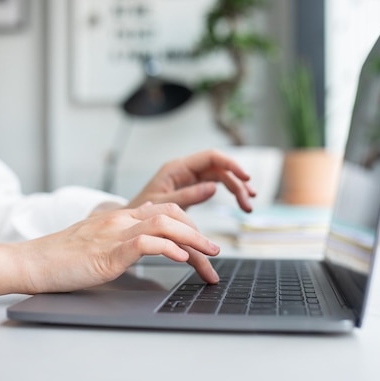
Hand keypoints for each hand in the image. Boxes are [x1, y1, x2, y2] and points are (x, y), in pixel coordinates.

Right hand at [20, 202, 220, 293]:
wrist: (32, 261)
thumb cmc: (62, 257)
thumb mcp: (99, 242)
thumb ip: (122, 237)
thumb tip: (148, 238)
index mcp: (120, 217)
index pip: (164, 210)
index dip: (189, 222)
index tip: (203, 241)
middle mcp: (120, 220)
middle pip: (171, 214)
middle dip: (199, 231)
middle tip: (215, 251)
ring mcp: (114, 234)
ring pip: (164, 224)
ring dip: (193, 239)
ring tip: (210, 254)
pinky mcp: (107, 253)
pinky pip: (144, 243)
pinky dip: (167, 248)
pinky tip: (181, 258)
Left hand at [127, 149, 256, 211]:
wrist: (132, 222)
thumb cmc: (140, 212)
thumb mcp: (163, 205)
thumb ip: (187, 196)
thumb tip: (213, 187)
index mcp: (177, 168)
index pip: (211, 157)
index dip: (231, 164)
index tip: (245, 177)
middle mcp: (185, 170)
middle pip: (219, 168)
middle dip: (237, 182)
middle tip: (248, 201)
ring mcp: (189, 178)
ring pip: (220, 176)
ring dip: (236, 188)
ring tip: (247, 206)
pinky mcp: (192, 187)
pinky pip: (215, 184)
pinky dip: (229, 192)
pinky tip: (239, 202)